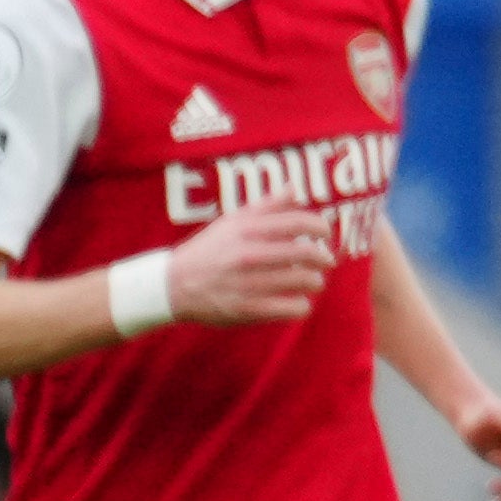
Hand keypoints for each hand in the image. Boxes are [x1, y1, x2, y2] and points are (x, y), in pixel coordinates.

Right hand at [158, 201, 336, 327]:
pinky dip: (302, 305)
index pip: (298, 222)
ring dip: (315, 281)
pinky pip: (294, 308)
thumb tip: (294, 190)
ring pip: (305, 282)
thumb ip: (265, 206)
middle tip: (326, 261)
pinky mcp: (250, 310)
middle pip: (307, 254)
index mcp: (247, 230)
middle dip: (324, 258)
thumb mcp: (232, 221)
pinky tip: (297, 301)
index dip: (320, 227)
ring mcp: (251, 284)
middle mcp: (250, 255)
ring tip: (311, 281)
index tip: (324, 233)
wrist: (173, 286)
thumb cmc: (209, 250)